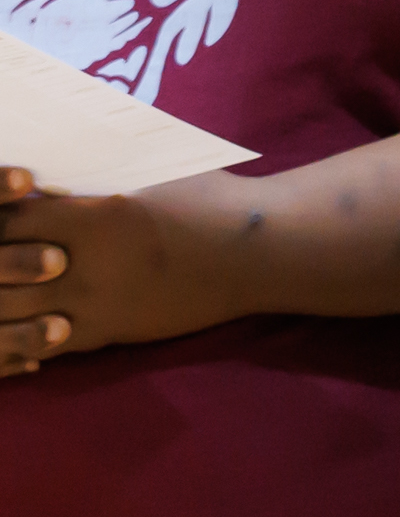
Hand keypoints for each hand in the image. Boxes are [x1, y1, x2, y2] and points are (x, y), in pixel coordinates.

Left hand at [0, 166, 244, 371]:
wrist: (256, 253)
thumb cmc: (211, 200)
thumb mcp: (152, 172)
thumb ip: (97, 175)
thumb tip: (54, 171)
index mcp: (89, 218)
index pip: (6, 220)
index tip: (4, 206)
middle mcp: (79, 266)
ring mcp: (89, 305)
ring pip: (8, 314)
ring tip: (0, 289)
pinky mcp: (104, 333)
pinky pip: (39, 345)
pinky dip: (19, 338)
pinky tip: (18, 325)